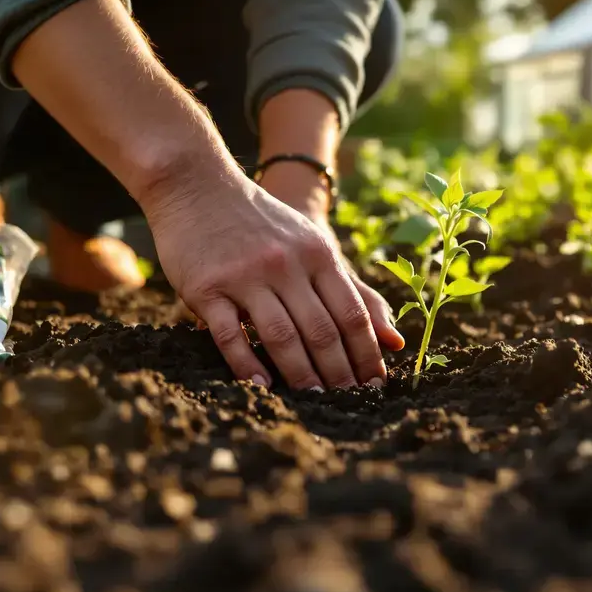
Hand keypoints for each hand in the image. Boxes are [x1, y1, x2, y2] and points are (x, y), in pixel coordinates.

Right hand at [10, 0, 385, 391]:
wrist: (197, 185)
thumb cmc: (263, 224)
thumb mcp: (314, 245)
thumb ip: (353, 290)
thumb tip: (395, 340)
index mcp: (319, 254)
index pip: (353, 314)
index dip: (367, 355)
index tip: (376, 387)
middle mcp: (287, 265)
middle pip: (322, 331)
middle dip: (339, 375)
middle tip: (350, 405)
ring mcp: (246, 276)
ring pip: (282, 337)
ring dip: (301, 376)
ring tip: (315, 403)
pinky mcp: (207, 287)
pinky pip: (231, 335)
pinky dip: (248, 365)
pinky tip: (263, 387)